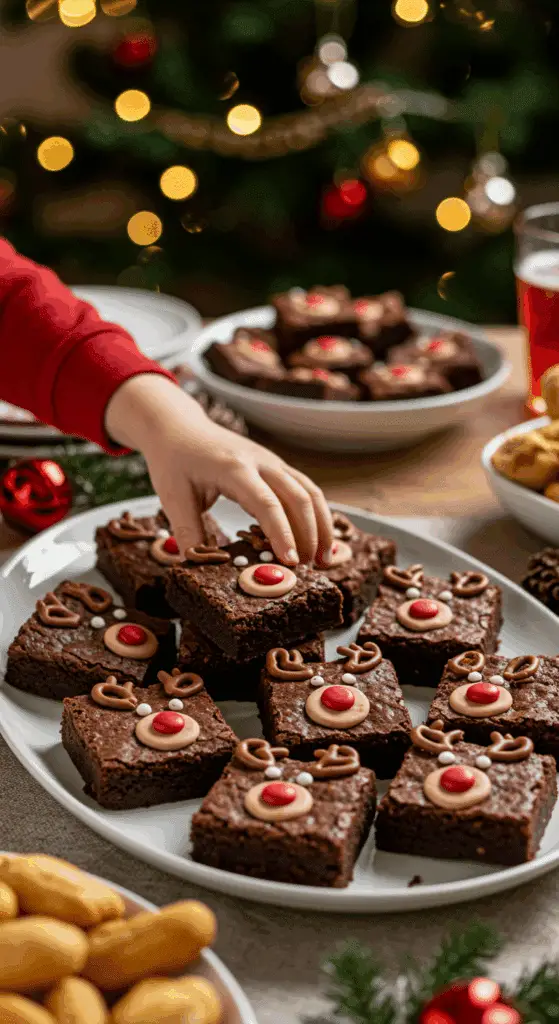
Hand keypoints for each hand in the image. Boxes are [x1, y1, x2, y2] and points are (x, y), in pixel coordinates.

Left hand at [105, 374, 332, 565]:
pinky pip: (305, 488)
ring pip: (309, 491)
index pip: (267, 504)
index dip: (282, 534)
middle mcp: (260, 462)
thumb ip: (189, 533)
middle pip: (299, 497)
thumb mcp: (173, 498)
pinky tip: (317, 538)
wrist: (179, 427)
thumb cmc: (174, 461)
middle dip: (311, 534)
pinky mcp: (276, 466)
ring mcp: (272, 462)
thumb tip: (203, 566)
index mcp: (234, 468)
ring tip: (323, 558)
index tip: (290, 562)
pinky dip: (316, 514)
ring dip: (322, 524)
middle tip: (311, 567)